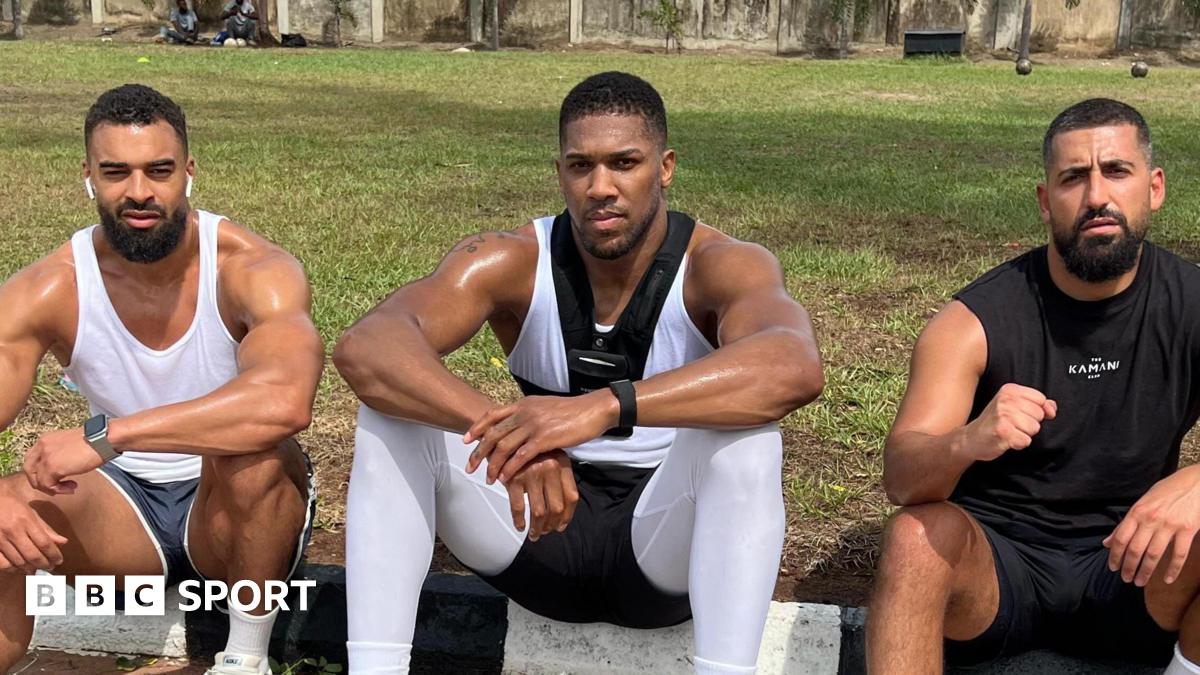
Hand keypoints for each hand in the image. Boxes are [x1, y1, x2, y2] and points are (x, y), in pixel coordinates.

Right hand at [0, 494, 68, 573]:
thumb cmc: (11, 503)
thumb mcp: (30, 511)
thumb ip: (46, 528)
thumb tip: (63, 542)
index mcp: (26, 520)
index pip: (44, 543)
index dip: (54, 555)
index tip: (59, 561)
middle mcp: (13, 531)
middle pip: (32, 555)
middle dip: (43, 564)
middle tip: (49, 567)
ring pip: (17, 561)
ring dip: (29, 569)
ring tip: (35, 570)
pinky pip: (2, 563)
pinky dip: (11, 569)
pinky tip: (17, 569)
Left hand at [23, 428, 104, 495]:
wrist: (104, 439)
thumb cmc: (96, 441)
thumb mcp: (71, 444)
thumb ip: (60, 453)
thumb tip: (60, 468)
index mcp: (46, 439)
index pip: (32, 459)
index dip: (39, 471)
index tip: (54, 477)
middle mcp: (42, 446)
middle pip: (29, 470)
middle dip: (41, 482)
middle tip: (56, 487)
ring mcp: (46, 457)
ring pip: (38, 480)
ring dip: (53, 488)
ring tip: (69, 488)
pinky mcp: (52, 467)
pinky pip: (48, 485)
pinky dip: (59, 490)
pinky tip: (72, 487)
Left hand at [464, 390, 617, 483]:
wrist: (593, 410)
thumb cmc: (571, 411)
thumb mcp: (544, 407)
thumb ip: (528, 414)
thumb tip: (517, 424)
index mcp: (523, 404)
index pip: (492, 415)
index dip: (476, 428)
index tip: (465, 440)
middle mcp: (524, 412)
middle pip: (493, 433)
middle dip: (479, 452)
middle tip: (470, 466)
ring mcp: (533, 425)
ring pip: (503, 446)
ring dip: (493, 464)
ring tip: (488, 478)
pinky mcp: (544, 438)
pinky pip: (521, 456)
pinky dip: (510, 468)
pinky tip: (505, 478)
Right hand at [503, 450, 578, 540]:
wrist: (503, 437)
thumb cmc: (527, 452)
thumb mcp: (549, 457)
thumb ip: (558, 478)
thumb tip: (562, 512)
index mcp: (562, 463)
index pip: (571, 496)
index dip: (567, 515)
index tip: (561, 525)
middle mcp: (550, 467)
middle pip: (556, 507)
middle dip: (551, 524)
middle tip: (546, 532)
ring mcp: (532, 473)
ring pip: (539, 511)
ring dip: (537, 527)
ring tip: (535, 534)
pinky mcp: (514, 478)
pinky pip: (518, 507)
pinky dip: (519, 521)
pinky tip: (521, 526)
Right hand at [960, 383, 1055, 461]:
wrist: (971, 438)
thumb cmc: (995, 422)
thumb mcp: (1014, 406)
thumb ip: (1037, 404)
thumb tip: (1052, 408)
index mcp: (1010, 390)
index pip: (1041, 399)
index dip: (1035, 411)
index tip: (1021, 414)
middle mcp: (1006, 400)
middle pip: (1039, 415)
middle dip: (1030, 424)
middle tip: (1012, 425)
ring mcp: (1003, 416)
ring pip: (1034, 428)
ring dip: (1024, 434)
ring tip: (1009, 432)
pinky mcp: (1002, 432)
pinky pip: (1026, 441)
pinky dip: (1018, 444)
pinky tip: (1006, 440)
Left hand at [1104, 466, 1199, 585]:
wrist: (1195, 482)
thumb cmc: (1167, 491)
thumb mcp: (1143, 502)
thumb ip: (1125, 524)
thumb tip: (1107, 542)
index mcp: (1137, 511)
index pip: (1121, 538)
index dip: (1115, 555)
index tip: (1113, 568)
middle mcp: (1151, 519)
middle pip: (1135, 549)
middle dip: (1128, 567)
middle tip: (1126, 579)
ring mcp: (1170, 525)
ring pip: (1154, 554)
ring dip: (1145, 571)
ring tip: (1140, 582)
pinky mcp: (1188, 529)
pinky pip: (1179, 554)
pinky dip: (1173, 569)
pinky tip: (1167, 579)